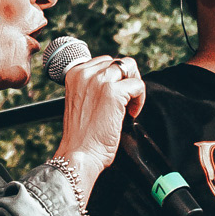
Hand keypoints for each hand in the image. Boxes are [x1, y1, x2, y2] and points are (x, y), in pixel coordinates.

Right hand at [55, 53, 145, 203]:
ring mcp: (99, 81)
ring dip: (134, 87)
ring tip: (129, 107)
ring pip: (130, 68)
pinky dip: (140, 100)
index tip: (115, 97)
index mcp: (74, 73)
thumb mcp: (81, 102)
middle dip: (127, 80)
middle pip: (119, 62)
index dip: (115, 78)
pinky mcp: (113, 92)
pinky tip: (131, 114)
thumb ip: (93, 87)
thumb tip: (119, 80)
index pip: (104, 61)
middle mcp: (85, 73)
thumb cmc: (81, 136)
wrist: (79, 154)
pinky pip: (138, 85)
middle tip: (126, 102)